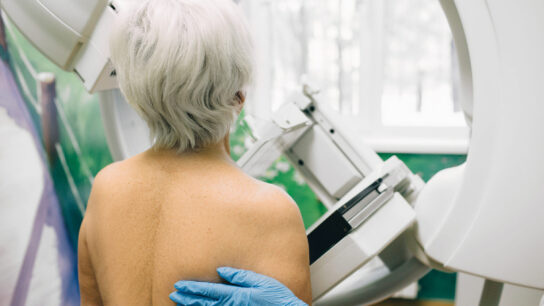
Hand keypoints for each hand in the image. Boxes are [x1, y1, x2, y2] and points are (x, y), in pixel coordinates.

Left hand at [169, 267, 307, 305]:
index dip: (192, 288)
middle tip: (173, 294)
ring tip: (179, 303)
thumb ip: (240, 276)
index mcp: (236, 295)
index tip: (179, 285)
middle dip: (187, 298)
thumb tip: (221, 270)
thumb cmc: (277, 299)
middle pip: (203, 303)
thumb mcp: (261, 282)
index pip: (208, 291)